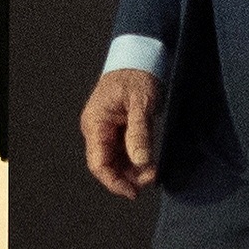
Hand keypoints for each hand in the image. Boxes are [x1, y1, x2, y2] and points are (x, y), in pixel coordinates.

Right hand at [82, 67, 163, 198]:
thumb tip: (140, 162)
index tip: (133, 192)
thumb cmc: (136, 74)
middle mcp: (97, 129)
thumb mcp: (141, 103)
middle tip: (152, 178)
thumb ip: (139, 133)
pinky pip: (123, 151)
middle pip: (106, 165)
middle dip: (127, 177)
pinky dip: (135, 160)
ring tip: (153, 171)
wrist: (138, 56)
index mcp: (95, 123)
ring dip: (133, 171)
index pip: (98, 163)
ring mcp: (106, 129)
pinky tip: (149, 163)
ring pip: (115, 161)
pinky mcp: (118, 128)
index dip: (114, 182)